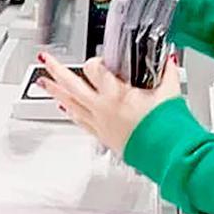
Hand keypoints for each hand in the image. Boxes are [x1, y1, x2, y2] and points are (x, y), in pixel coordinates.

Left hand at [38, 53, 181, 154]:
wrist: (166, 154)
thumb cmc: (166, 128)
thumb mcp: (169, 92)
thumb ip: (167, 71)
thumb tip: (167, 59)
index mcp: (117, 94)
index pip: (96, 69)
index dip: (96, 61)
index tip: (101, 59)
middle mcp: (103, 107)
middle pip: (72, 85)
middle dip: (56, 70)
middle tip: (45, 59)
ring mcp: (99, 122)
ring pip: (70, 104)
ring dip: (55, 91)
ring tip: (44, 82)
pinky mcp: (102, 135)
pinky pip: (80, 120)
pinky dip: (70, 112)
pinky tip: (64, 108)